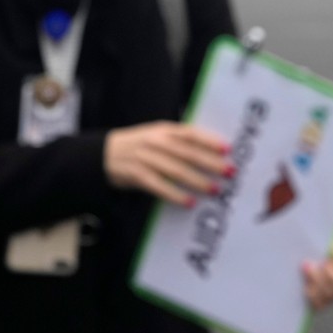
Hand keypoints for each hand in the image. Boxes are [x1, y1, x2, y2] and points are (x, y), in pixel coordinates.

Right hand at [104, 122, 230, 205]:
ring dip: (197, 181)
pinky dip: (175, 194)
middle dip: (210, 163)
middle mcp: (155, 142)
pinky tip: (189, 202)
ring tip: (214, 190)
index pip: (190, 134)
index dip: (210, 141)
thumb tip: (211, 151)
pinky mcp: (135, 175)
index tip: (228, 149)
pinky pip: (159, 186)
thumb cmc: (139, 146)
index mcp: (164, 130)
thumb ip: (179, 141)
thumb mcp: (157, 136)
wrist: (103, 155)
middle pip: (187, 153)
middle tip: (229, 172)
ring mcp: (145, 158)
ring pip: (176, 170)